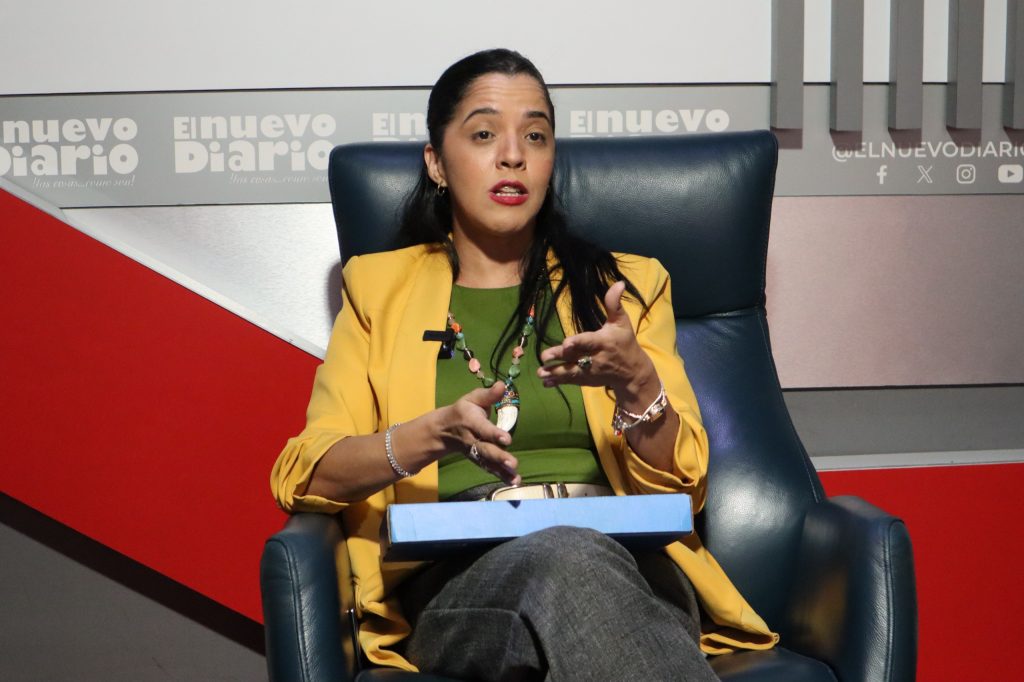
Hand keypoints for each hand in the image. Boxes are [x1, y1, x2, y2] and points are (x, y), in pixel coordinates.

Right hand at [438, 381, 520, 485]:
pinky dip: (501, 476)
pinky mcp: (480, 460)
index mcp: (472, 422)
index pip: (484, 429)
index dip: (494, 434)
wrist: (443, 430)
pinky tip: (514, 482)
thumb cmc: (463, 411)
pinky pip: (490, 469)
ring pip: (488, 463)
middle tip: (512, 463)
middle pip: (486, 450)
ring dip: (502, 471)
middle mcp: (473, 440)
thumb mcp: (472, 398)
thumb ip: (489, 394)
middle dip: (499, 457)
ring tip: (515, 478)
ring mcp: (476, 452)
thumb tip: (502, 385)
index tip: (507, 439)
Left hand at [537, 281, 655, 398]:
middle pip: (575, 358)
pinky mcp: (586, 380)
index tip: (566, 343)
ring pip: (570, 373)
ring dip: (554, 373)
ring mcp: (590, 371)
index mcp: (603, 342)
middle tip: (544, 356)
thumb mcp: (622, 323)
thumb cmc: (625, 343)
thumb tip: (618, 283)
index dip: (578, 343)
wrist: (632, 373)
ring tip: (540, 372)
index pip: (589, 342)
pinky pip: (571, 382)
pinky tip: (545, 382)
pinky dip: (558, 382)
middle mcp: (595, 358)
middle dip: (560, 358)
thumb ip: (614, 304)